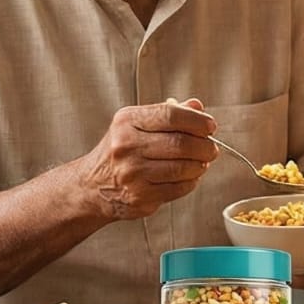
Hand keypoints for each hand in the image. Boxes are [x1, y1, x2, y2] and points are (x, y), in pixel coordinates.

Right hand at [78, 98, 216, 221]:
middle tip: (211, 148)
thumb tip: (197, 106)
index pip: (171, 115)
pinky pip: (179, 188)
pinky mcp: (140, 197)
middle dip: (205, 146)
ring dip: (200, 165)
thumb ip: (167, 113)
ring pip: (183, 168)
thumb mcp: (136, 123)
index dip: (198, 121)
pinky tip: (187, 177)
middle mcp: (127, 146)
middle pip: (181, 143)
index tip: (210, 126)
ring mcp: (132, 174)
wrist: (92, 186)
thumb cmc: (119, 152)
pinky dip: (190, 182)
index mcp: (127, 121)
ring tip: (200, 162)